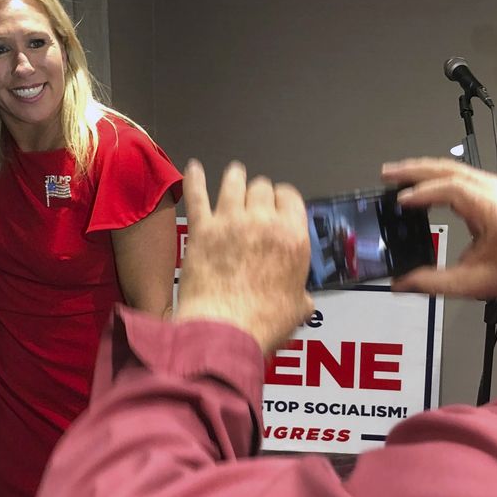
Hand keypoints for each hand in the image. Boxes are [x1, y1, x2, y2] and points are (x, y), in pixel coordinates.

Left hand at [174, 160, 313, 353]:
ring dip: (234, 177)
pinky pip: (197, 195)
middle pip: (262, 187)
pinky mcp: (201, 230)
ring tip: (234, 174)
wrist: (224, 329)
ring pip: (233, 183)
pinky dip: (194, 179)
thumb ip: (300, 295)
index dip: (283, 199)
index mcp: (292, 237)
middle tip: (254, 199)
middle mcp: (263, 221)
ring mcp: (230, 222)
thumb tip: (302, 301)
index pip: (290, 197)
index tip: (278, 204)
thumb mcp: (297, 309)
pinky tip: (193, 167)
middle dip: (259, 191)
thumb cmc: (264, 322)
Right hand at [381, 157, 496, 311]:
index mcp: (495, 215)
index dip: (424, 192)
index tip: (402, 200)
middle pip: (450, 170)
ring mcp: (496, 187)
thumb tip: (401, 282)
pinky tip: (418, 179)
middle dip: (414, 171)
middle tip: (388, 175)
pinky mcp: (492, 188)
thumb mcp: (469, 283)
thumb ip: (431, 283)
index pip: (454, 189)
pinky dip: (435, 174)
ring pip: (454, 167)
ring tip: (396, 175)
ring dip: (422, 169)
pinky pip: (460, 172)